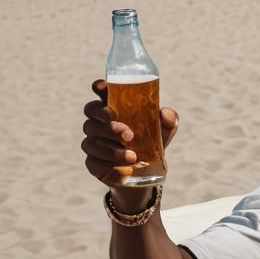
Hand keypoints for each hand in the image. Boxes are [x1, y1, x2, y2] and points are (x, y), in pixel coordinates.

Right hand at [81, 79, 178, 194]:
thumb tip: (165, 113)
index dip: (99, 88)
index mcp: (113, 108)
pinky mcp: (93, 163)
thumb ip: (168, 119)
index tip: (102, 87)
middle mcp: (98, 123)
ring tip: (133, 157)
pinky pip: (94, 163)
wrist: (148, 171)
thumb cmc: (152, 142)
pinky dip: (109, 166)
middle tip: (128, 134)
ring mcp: (93, 142)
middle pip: (91, 114)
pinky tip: (124, 170)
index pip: (101, 92)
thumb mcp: (164, 130)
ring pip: (92, 142)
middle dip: (108, 124)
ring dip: (112, 150)